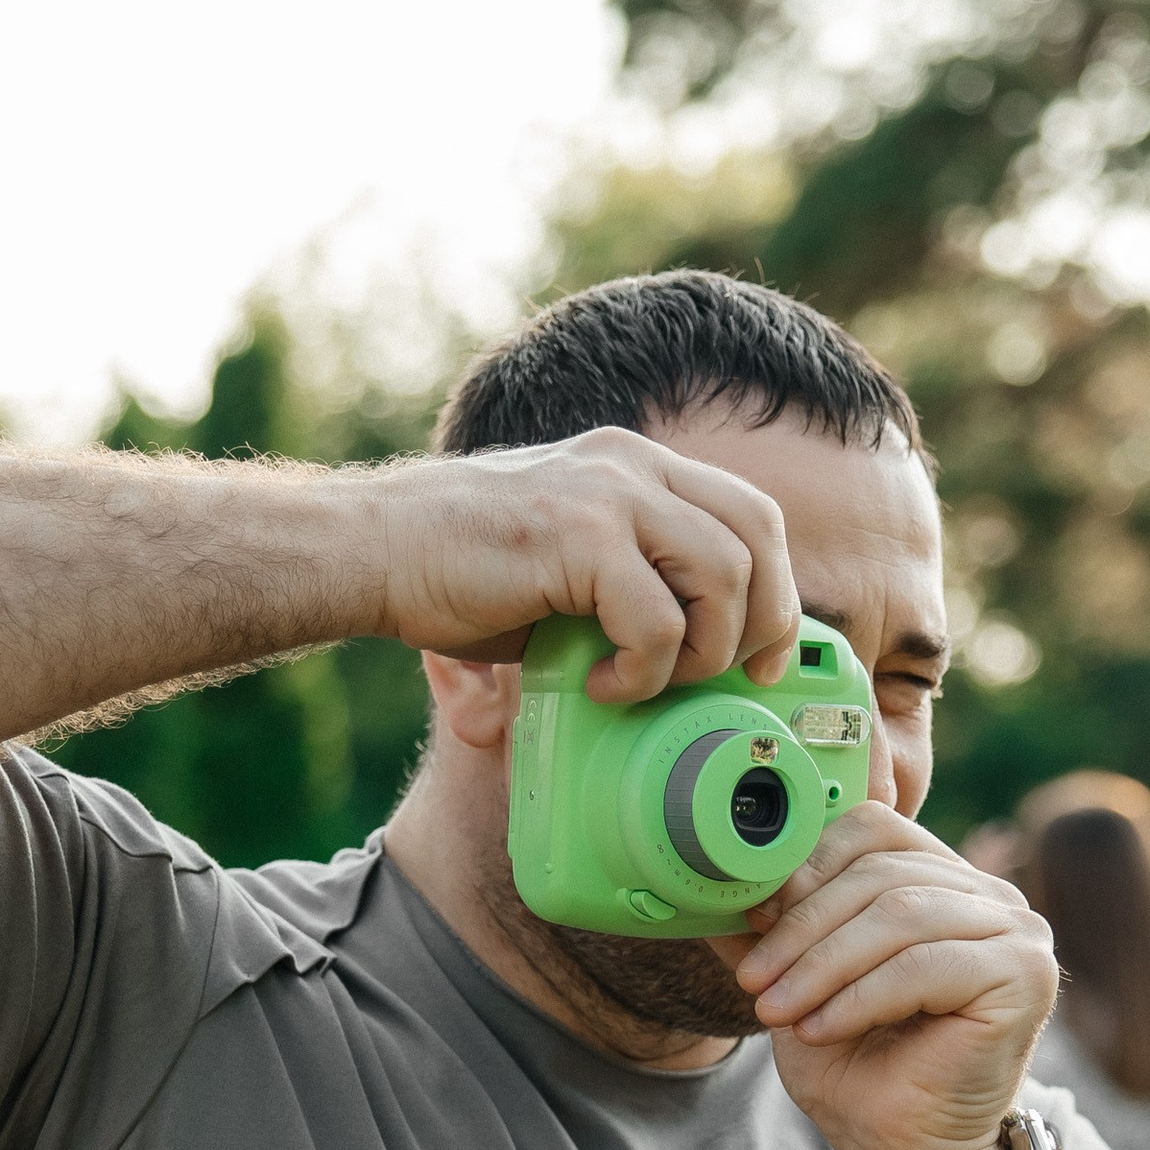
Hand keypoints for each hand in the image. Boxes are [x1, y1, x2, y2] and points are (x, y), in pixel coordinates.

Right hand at [375, 428, 801, 702]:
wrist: (373, 552)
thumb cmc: (459, 571)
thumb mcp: (566, 561)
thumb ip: (629, 578)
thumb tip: (690, 649)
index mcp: (635, 466)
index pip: (752, 513)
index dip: (776, 589)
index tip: (761, 656)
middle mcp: (631, 466)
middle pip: (759, 535)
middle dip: (763, 622)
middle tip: (733, 680)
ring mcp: (606, 495)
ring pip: (723, 574)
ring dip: (701, 649)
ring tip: (649, 682)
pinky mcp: (576, 537)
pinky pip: (657, 617)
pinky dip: (642, 669)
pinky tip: (598, 684)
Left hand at [718, 808, 1057, 1149]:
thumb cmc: (861, 1070)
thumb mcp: (799, 982)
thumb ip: (773, 925)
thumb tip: (719, 874)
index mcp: (943, 881)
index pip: (874, 827)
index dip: (807, 866)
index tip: (754, 921)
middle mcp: (991, 896)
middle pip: (881, 872)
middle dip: (803, 928)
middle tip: (753, 980)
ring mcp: (1018, 931)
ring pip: (900, 915)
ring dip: (824, 965)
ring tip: (778, 1009)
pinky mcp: (1024, 975)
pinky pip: (924, 965)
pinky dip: (861, 997)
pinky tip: (822, 1028)